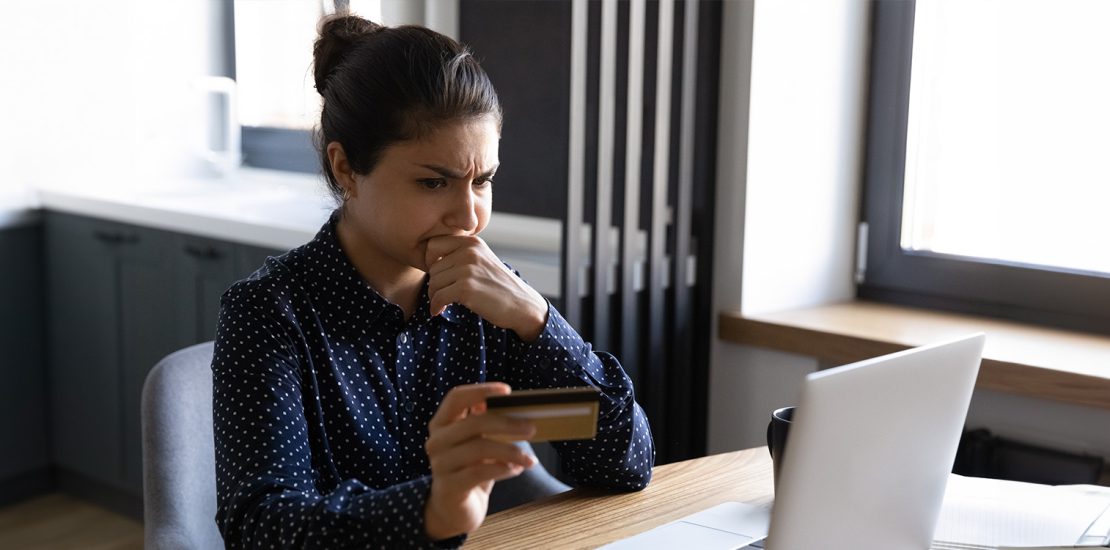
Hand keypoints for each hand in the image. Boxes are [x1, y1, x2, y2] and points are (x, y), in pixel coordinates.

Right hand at [424, 383, 536, 540]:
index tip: (507, 391)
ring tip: (529, 459)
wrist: (455, 508)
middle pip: (473, 422)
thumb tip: (514, 404)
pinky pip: (479, 472)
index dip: (481, 390)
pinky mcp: (448, 486)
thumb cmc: (471, 468)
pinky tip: (516, 469)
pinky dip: (502, 469)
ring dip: (511, 451)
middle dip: (507, 423)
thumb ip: (488, 423)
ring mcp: (439, 464)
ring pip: (479, 448)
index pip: (456, 397)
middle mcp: (436, 441)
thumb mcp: (479, 442)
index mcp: (442, 423)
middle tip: (531, 428)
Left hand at [425, 235, 547, 341]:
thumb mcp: (483, 260)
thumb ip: (461, 254)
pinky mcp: (466, 288)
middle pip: (433, 267)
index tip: (438, 275)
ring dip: (434, 296)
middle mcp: (469, 252)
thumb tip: (430, 260)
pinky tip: (439, 311)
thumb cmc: (499, 286)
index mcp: (472, 243)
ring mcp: (468, 270)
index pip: (434, 244)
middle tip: (442, 294)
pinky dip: (435, 306)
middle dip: (435, 284)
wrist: (521, 304)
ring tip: (442, 303)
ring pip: (433, 283)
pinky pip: (438, 297)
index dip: (429, 260)